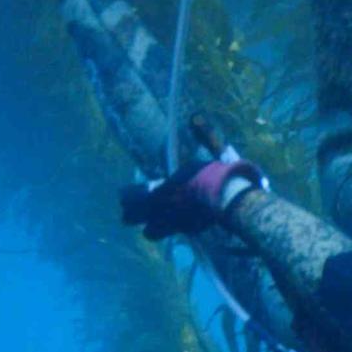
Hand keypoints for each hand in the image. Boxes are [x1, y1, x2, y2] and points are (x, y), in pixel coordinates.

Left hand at [120, 159, 262, 240]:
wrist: (228, 197)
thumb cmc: (210, 176)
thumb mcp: (193, 162)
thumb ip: (186, 155)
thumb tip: (197, 118)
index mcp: (157, 192)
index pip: (128, 198)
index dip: (125, 195)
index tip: (124, 192)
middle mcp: (160, 211)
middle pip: (131, 219)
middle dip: (131, 214)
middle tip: (135, 209)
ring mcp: (174, 224)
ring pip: (150, 233)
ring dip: (151, 226)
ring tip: (156, 219)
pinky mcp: (189, 231)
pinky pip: (174, 231)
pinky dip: (173, 226)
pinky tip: (181, 218)